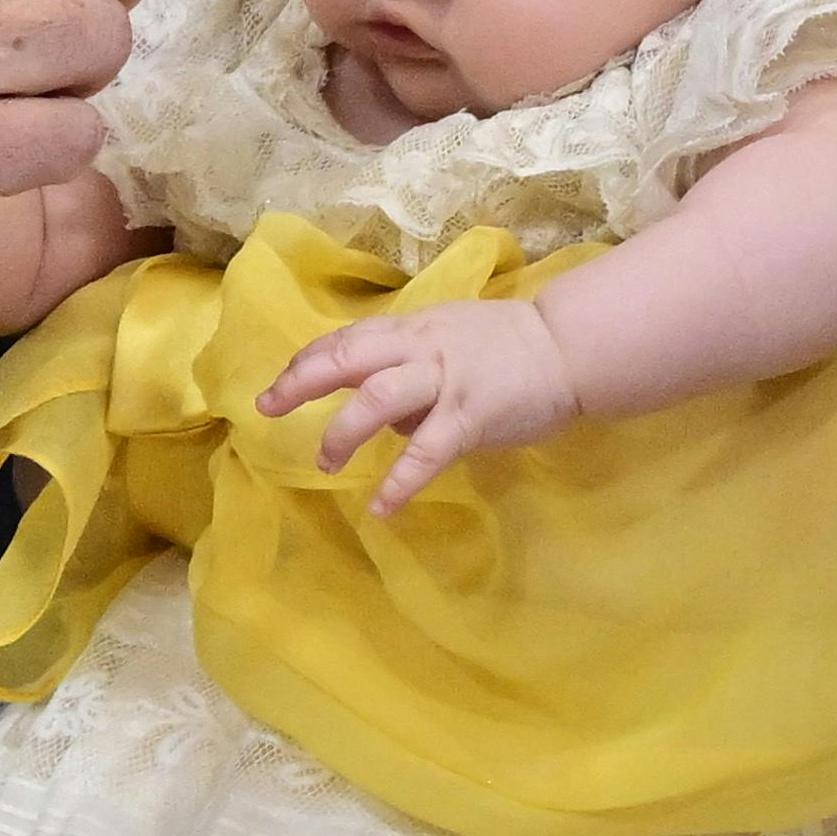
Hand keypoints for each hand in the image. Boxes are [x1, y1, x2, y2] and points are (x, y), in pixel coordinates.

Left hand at [260, 293, 581, 511]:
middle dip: (301, 382)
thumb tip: (381, 414)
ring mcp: (444, 381)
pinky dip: (399, 481)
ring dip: (342, 433)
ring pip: (376, 399)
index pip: (346, 340)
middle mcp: (420, 348)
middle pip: (346, 358)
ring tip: (326, 463)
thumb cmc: (509, 346)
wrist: (567, 346)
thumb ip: (410, 365)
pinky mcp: (470, 416)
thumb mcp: (450, 337)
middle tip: (269, 408)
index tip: (276, 385)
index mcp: (412, 329)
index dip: (306, 361)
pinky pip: (426, 452)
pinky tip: (382, 506)